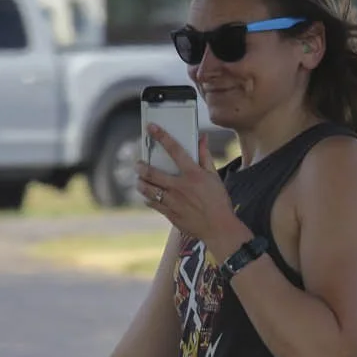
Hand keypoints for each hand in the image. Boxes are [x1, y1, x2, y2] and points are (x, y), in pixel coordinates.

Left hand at [137, 127, 249, 251]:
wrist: (219, 228)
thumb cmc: (218, 201)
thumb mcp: (214, 176)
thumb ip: (205, 156)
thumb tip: (202, 138)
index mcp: (193, 174)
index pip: (174, 150)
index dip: (161, 136)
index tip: (151, 128)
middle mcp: (180, 187)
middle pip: (152, 173)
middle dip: (141, 166)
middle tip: (138, 164)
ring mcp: (173, 201)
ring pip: (147, 189)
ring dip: (140, 183)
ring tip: (140, 180)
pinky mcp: (170, 214)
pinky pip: (152, 203)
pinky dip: (148, 198)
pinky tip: (149, 195)